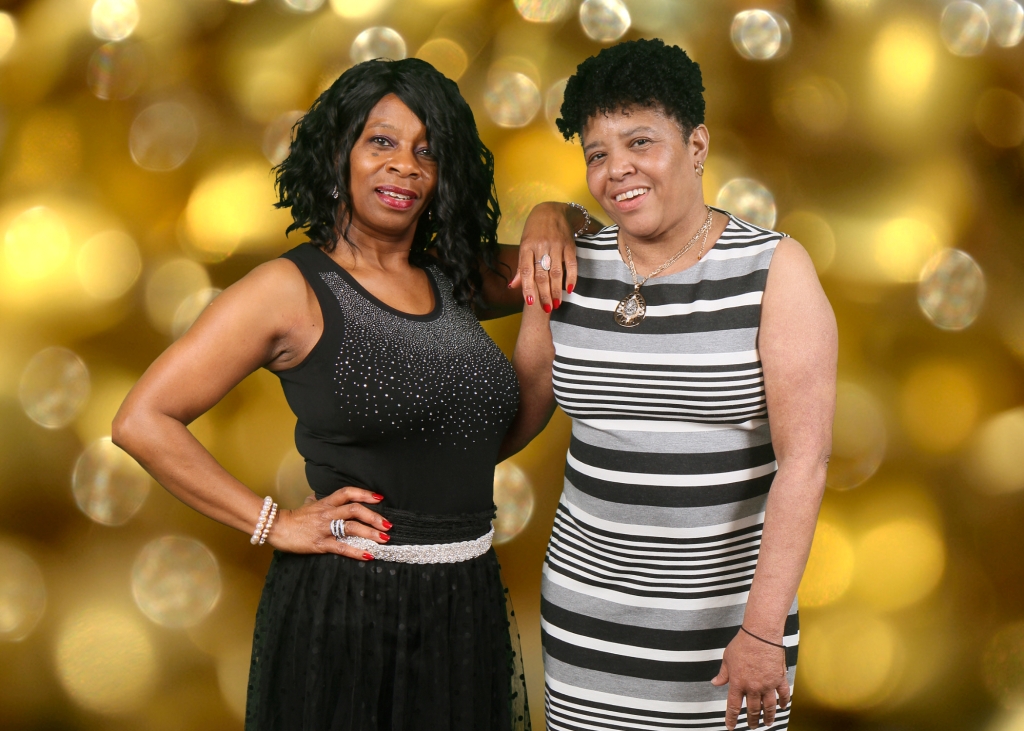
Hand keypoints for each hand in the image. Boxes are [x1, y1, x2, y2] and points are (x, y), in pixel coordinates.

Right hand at [268, 487, 390, 560]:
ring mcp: (324, 528)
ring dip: (370, 533)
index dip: (365, 494)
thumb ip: (317, 502)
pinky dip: (356, 551)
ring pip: (351, 527)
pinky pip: (341, 547)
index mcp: (326, 503)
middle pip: (355, 510)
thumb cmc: (293, 518)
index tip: (380, 498)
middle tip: (388, 525)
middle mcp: (327, 513)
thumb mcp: (307, 505)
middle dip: (374, 517)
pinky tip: (368, 555)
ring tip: (384, 539)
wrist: (275, 527)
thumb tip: (317, 497)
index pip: (348, 493)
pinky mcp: (320, 544)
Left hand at [510, 202, 578, 312]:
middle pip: (542, 274)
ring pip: (556, 272)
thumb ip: (521, 267)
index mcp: (527, 246)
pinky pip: (571, 264)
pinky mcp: (569, 245)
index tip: (530, 303)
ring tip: (557, 304)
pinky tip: (570, 289)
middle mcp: (541, 246)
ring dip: (557, 290)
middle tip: (547, 309)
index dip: (528, 288)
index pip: (526, 270)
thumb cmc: (535, 230)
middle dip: (544, 294)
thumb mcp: (524, 245)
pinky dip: (571, 277)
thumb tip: (513, 286)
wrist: (553, 210)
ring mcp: (556, 245)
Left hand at [711, 629, 789, 728]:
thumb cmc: (743, 644)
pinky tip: (782, 707)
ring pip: (769, 707)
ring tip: (768, 723)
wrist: (760, 634)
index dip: (732, 719)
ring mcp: (768, 684)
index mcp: (738, 683)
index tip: (731, 726)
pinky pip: (783, 695)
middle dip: (752, 720)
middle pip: (753, 710)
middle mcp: (753, 687)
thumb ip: (723, 673)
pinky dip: (784, 703)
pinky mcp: (779, 679)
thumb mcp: (727, 658)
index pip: (734, 707)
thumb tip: (715, 682)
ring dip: (768, 717)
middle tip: (752, 726)